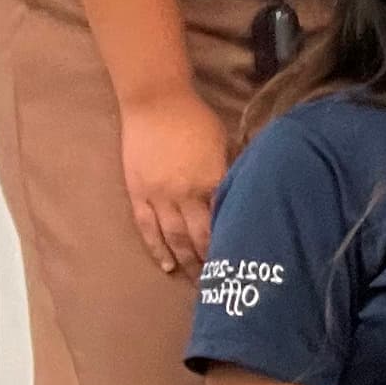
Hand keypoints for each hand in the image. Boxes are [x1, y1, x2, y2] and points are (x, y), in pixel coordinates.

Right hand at [121, 89, 227, 275]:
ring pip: (173, 237)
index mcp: (211, 180)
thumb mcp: (225, 144)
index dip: (234, 241)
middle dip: (212, 260)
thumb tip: (248, 195)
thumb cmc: (197, 120)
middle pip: (200, 236)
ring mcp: (158, 195)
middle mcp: (184, 193)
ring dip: (186, 261)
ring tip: (198, 281)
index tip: (245, 260)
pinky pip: (147, 228)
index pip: (225, 220)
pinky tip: (166, 266)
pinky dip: (156, 249)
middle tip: (224, 282)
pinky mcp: (137, 193)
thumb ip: (232, 173)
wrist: (155, 102)